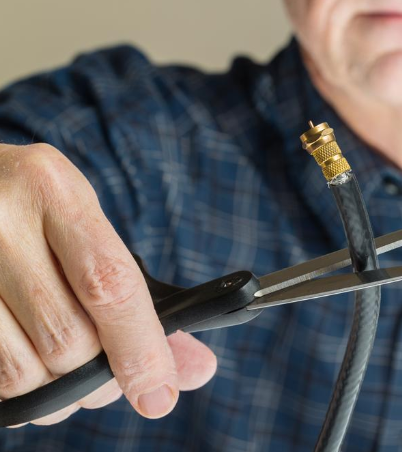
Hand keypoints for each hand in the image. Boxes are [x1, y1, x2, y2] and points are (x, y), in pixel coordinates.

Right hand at [0, 143, 216, 425]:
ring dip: (55, 394)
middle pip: (68, 340)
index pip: (109, 285)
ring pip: (23, 371)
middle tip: (104, 374)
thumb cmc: (34, 210)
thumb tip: (198, 369)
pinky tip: (29, 362)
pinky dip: (20, 391)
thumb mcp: (87, 225)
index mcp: (54, 190)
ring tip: (62, 370)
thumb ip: (139, 295)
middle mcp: (0, 222)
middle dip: (97, 376)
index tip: (159, 394)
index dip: (140, 349)